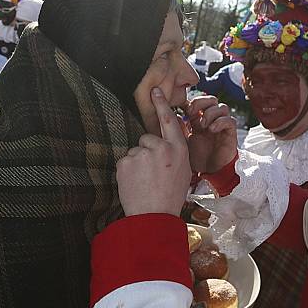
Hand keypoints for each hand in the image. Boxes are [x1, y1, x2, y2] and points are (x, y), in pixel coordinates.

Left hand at [116, 88, 191, 216]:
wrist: (153, 217)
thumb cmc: (170, 197)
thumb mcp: (183, 171)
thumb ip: (175, 153)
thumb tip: (165, 141)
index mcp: (178, 150)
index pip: (169, 120)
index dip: (161, 104)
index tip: (155, 90)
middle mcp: (161, 148)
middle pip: (146, 138)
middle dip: (146, 151)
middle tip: (152, 173)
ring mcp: (142, 154)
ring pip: (135, 151)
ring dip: (137, 163)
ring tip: (144, 181)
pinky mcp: (126, 162)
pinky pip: (125, 161)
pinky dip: (127, 171)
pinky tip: (135, 183)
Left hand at [185, 95, 237, 173]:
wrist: (210, 173)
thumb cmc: (197, 158)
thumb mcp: (184, 142)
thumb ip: (179, 129)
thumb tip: (174, 115)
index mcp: (199, 120)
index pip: (198, 102)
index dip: (191, 102)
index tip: (183, 108)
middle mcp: (212, 120)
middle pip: (211, 100)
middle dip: (201, 103)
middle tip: (191, 112)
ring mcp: (222, 125)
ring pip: (222, 107)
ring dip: (210, 113)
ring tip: (203, 124)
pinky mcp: (231, 133)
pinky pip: (230, 120)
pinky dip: (220, 122)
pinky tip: (212, 129)